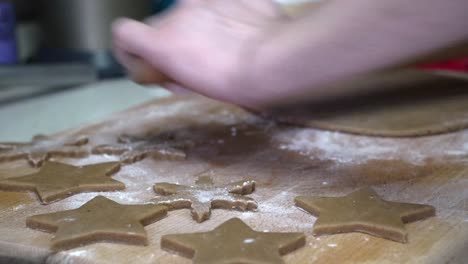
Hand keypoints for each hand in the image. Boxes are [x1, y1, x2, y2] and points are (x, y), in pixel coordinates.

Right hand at [112, 0, 286, 106]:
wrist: (275, 59)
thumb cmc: (235, 83)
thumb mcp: (192, 86)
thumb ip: (169, 70)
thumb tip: (165, 68)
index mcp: (162, 42)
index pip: (123, 33)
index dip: (129, 50)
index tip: (146, 64)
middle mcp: (176, 14)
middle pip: (160, 27)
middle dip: (169, 45)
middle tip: (192, 66)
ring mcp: (201, 0)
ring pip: (186, 14)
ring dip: (194, 30)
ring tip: (222, 48)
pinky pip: (212, 5)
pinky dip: (218, 18)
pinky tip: (237, 33)